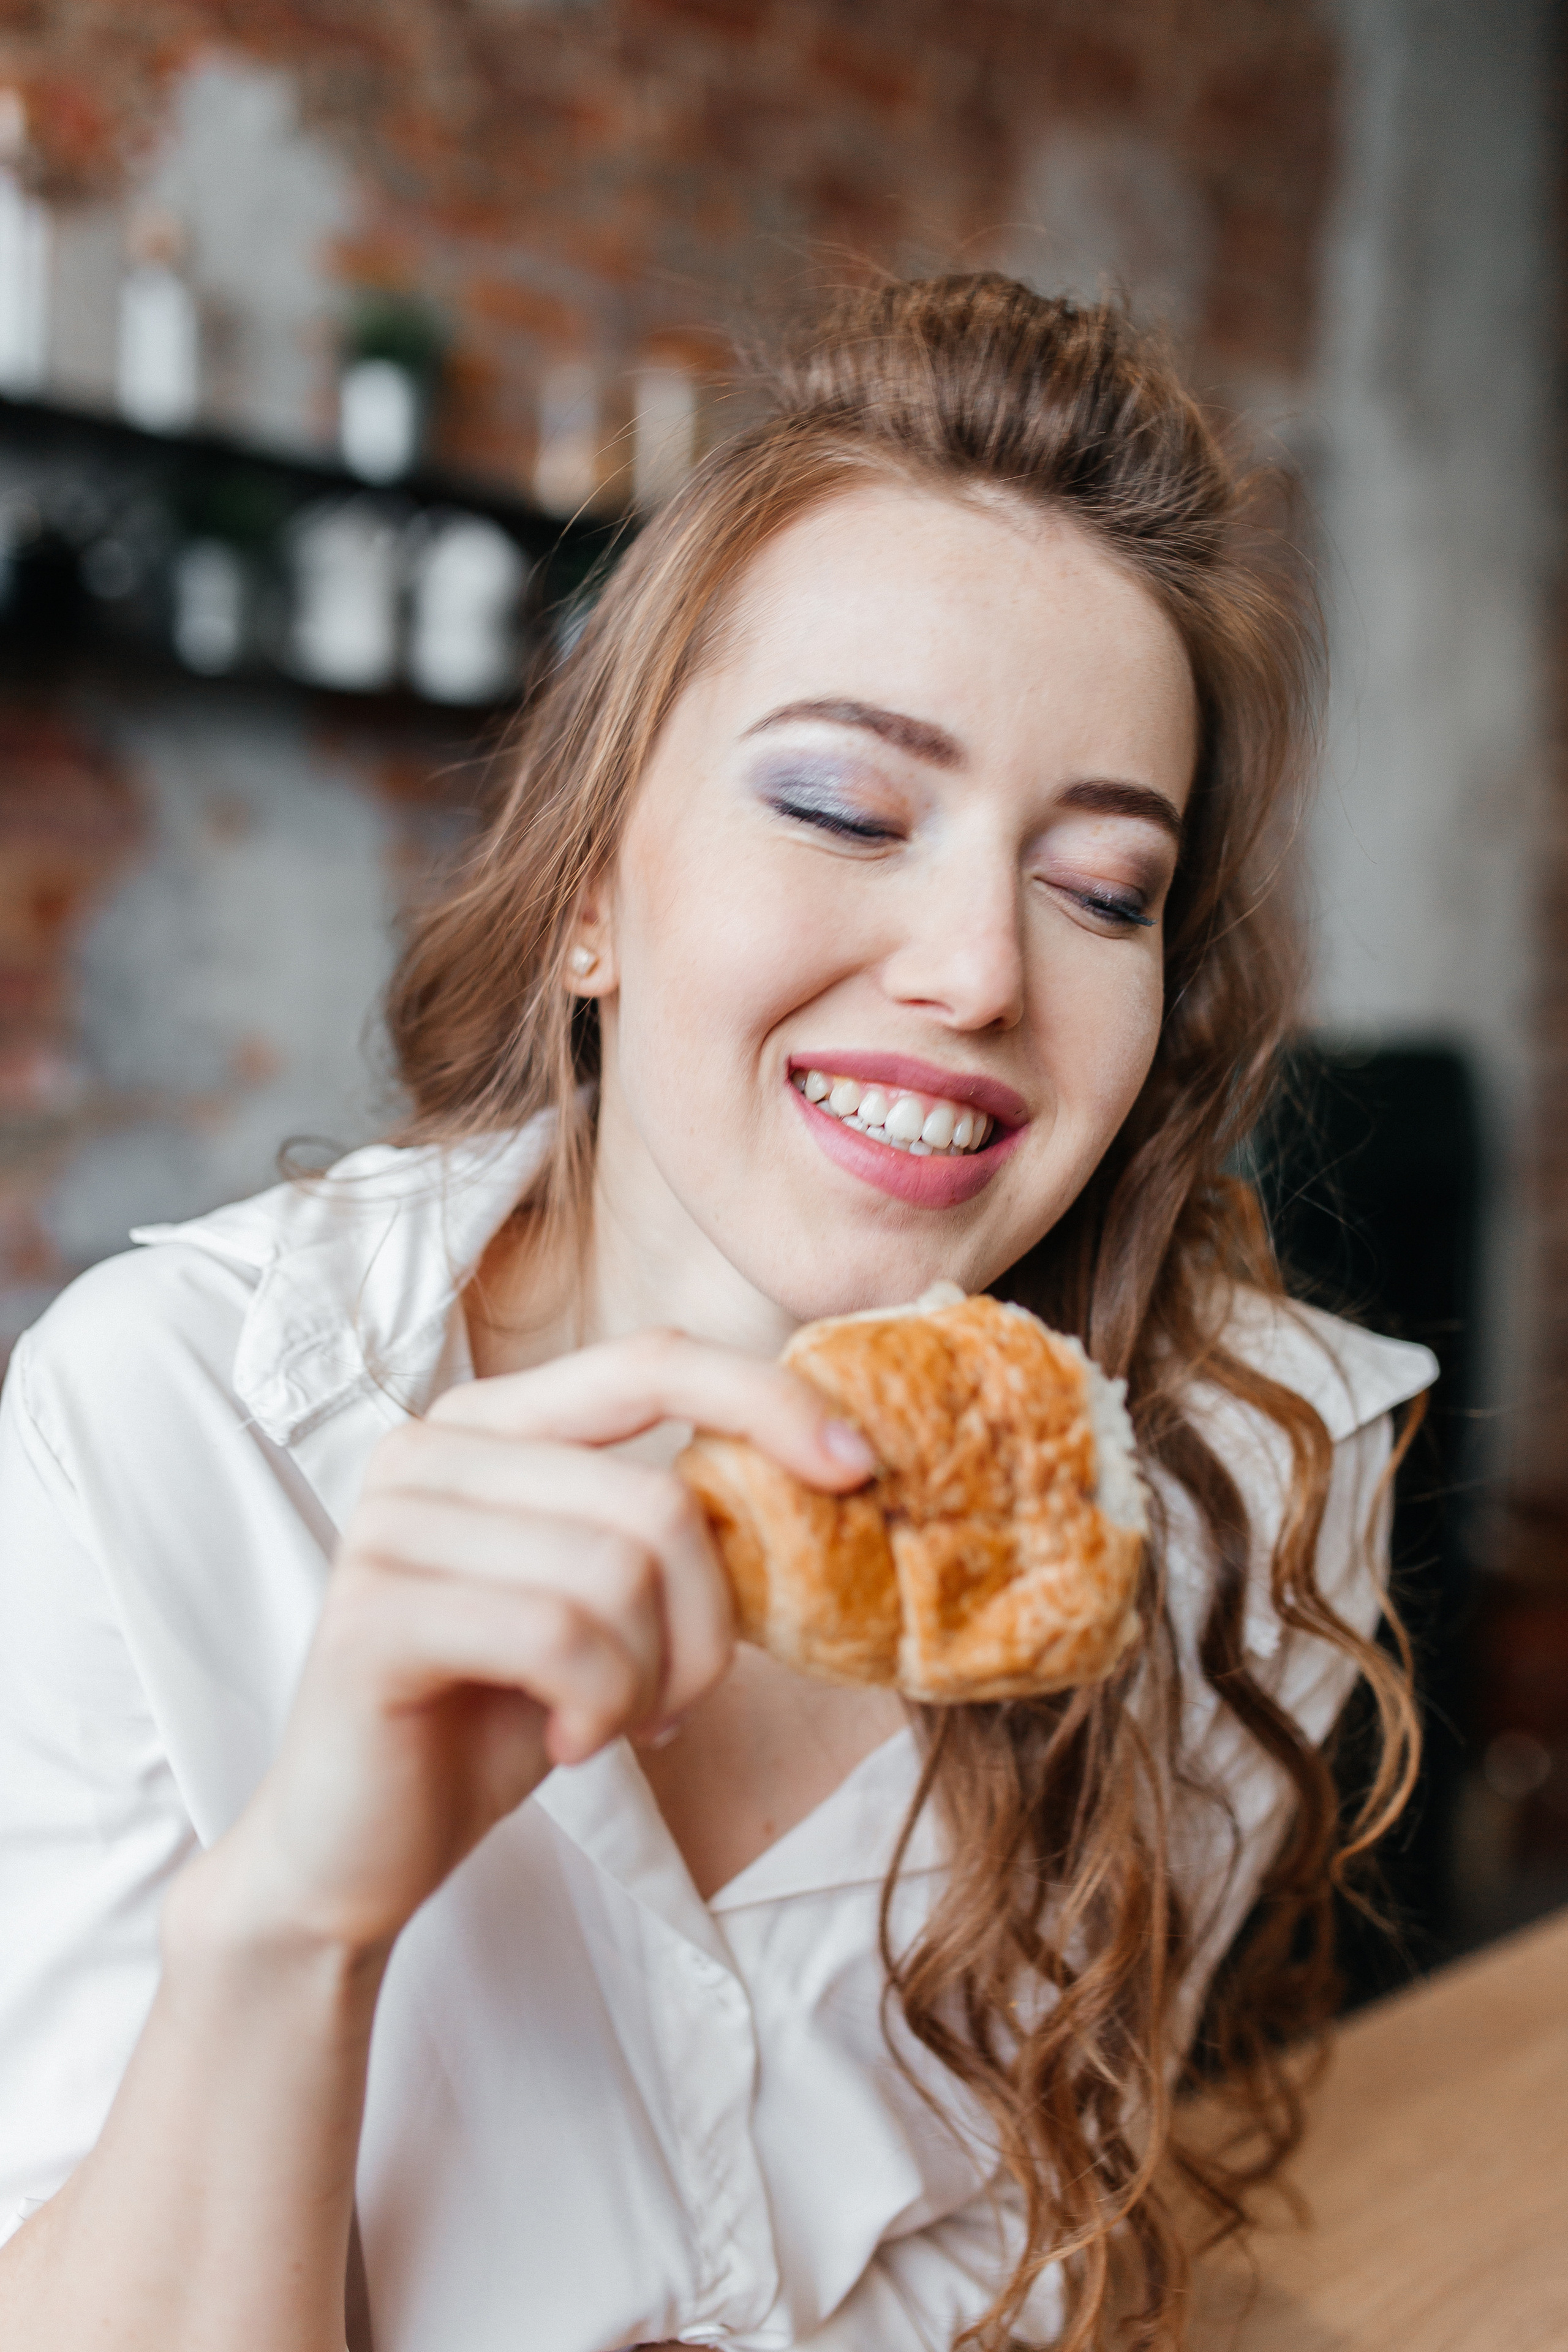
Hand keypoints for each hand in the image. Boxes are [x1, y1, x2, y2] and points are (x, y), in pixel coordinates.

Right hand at [193, 1331, 874, 1958]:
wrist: (357, 1849)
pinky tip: (567, 1743)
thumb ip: (666, 1523)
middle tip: (677, 1701)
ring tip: (608, 1721)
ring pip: (617, 1570)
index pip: (652, 1359)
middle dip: (707, 1623)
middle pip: (658, 1498)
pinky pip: (557, 1635)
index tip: (858, 1467)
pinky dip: (596, 1706)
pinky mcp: (373, 1612)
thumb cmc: (498, 1714)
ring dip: (649, 1677)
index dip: (766, 1400)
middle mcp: (428, 1446)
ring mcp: (389, 1522)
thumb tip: (828, 1462)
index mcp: (489, 1420)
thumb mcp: (602, 1600)